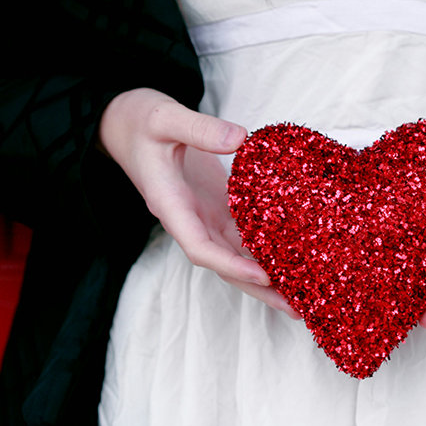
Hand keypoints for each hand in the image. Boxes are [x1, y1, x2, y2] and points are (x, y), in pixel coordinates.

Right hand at [99, 88, 297, 317]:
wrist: (123, 121)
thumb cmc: (139, 119)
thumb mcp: (164, 118)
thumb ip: (199, 128)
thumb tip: (240, 138)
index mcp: (170, 205)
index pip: (199, 247)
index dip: (231, 264)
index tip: (263, 274)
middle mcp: (187, 218)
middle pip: (224, 263)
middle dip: (258, 287)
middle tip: (297, 307)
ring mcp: (202, 214)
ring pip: (235, 254)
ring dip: (266, 276)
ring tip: (302, 296)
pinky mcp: (215, 204)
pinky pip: (241, 234)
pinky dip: (265, 249)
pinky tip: (293, 260)